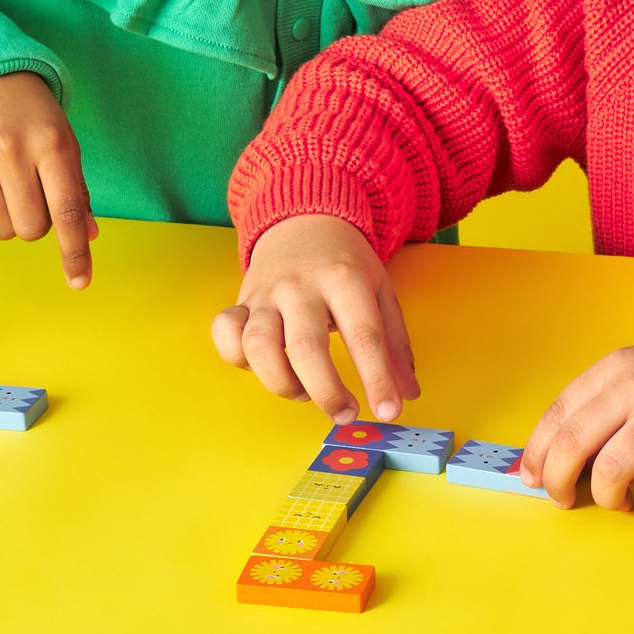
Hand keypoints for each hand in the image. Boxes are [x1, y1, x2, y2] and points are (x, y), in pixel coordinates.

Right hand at [0, 71, 98, 289]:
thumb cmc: (32, 117)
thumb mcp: (64, 142)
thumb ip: (76, 189)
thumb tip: (88, 235)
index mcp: (52, 144)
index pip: (66, 210)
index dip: (74, 251)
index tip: (80, 283)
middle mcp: (12, 153)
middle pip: (32, 229)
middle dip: (39, 223)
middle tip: (35, 193)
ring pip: (1, 230)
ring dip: (10, 218)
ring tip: (9, 182)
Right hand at [211, 214, 419, 422]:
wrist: (304, 219)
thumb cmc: (346, 263)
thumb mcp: (380, 289)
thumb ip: (394, 342)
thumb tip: (408, 393)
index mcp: (345, 278)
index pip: (363, 334)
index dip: (377, 378)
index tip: (388, 411)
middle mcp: (302, 285)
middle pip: (305, 347)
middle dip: (326, 392)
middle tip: (345, 413)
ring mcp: (267, 293)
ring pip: (258, 345)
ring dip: (281, 382)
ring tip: (304, 391)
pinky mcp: (241, 301)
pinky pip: (225, 333)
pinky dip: (236, 357)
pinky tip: (261, 366)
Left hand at [519, 340, 633, 517]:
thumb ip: (603, 403)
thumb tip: (560, 454)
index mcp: (616, 369)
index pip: (558, 414)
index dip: (537, 452)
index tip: (532, 476)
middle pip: (573, 446)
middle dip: (558, 482)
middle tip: (563, 499)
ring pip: (610, 474)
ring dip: (606, 499)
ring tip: (619, 500)